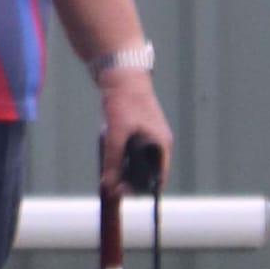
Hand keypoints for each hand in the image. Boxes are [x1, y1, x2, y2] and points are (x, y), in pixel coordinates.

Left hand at [98, 71, 171, 190]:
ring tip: (109, 168)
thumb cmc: (124, 102)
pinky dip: (122, 155)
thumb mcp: (116, 135)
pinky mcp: (140, 130)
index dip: (142, 189)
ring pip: (139, 161)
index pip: (158, 178)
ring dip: (125, 167)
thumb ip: (113, 161)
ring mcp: (150, 136)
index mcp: (161, 145)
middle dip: (130, 180)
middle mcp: (159, 143)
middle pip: (148, 172)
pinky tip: (110, 152)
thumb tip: (108, 185)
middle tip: (111, 184)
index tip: (123, 192)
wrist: (121, 75)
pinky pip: (133, 150)